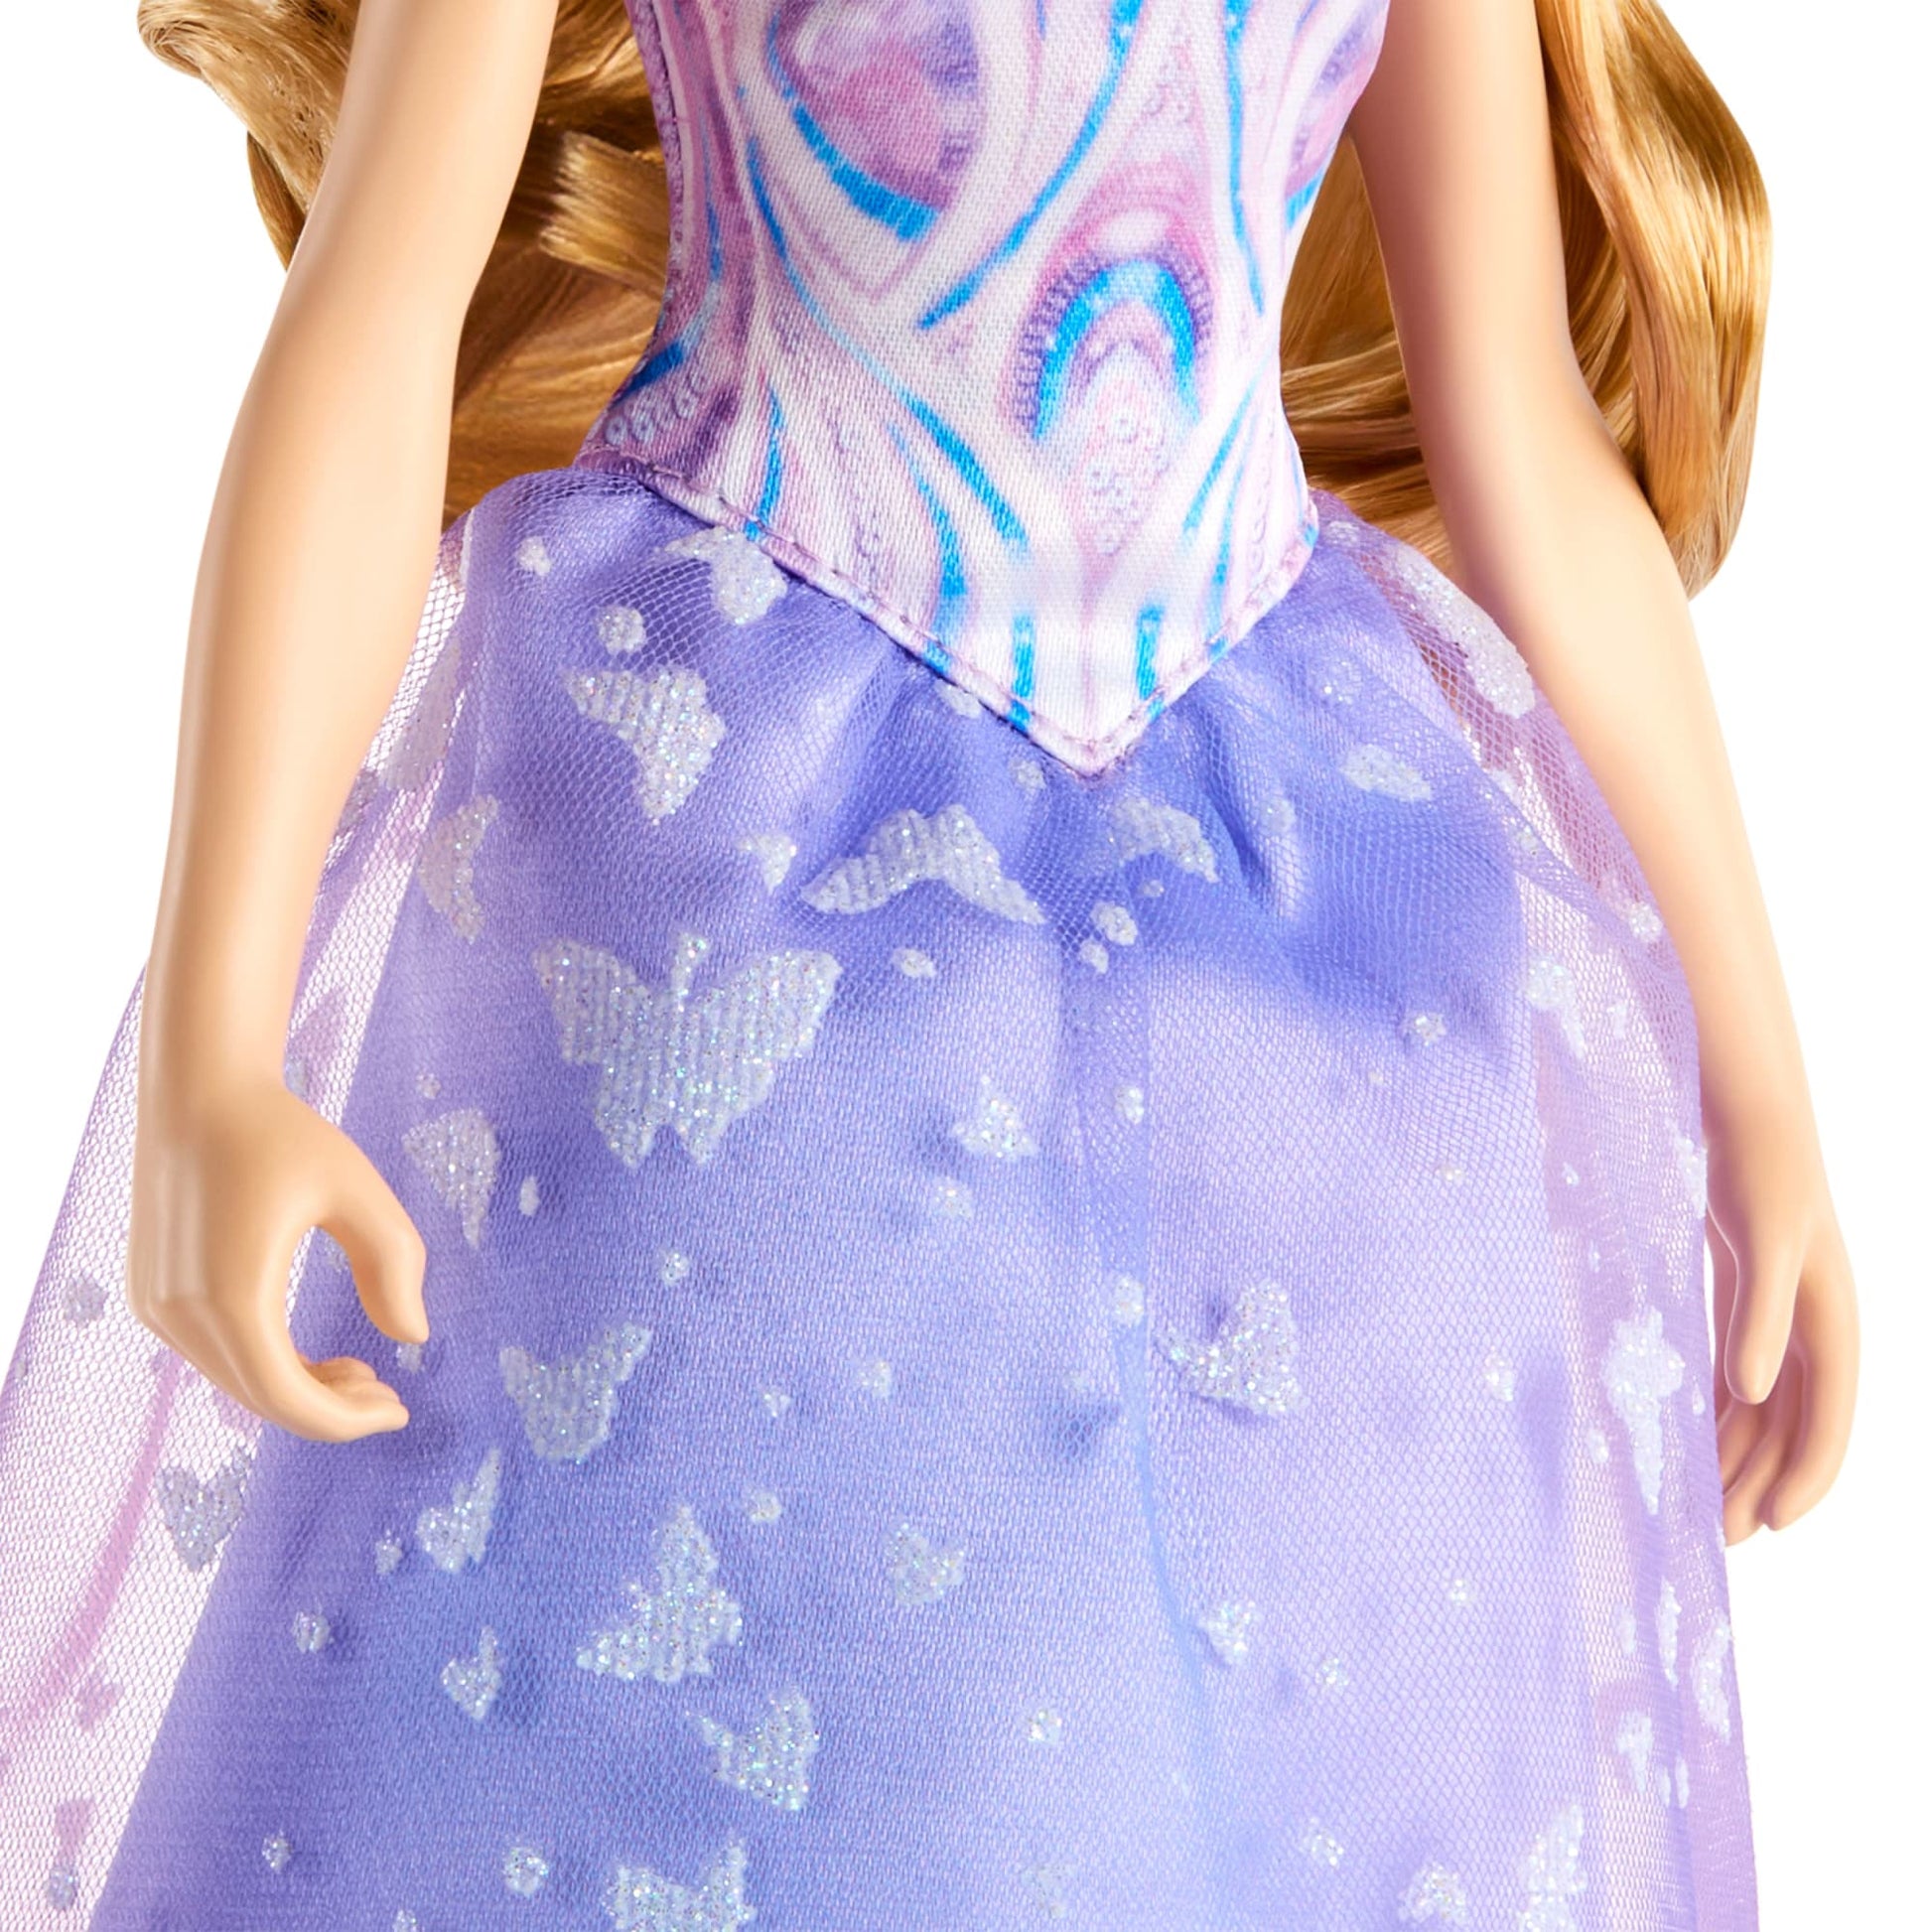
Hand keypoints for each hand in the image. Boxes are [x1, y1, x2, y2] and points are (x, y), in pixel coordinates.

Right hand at [128, 1079, 427, 1440]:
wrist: (200, 1092)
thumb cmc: (284, 1134)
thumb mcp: (359, 1190)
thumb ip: (395, 1262)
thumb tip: (415, 1337)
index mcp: (232, 1295)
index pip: (290, 1398)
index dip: (347, 1421)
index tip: (401, 1410)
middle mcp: (181, 1313)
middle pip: (262, 1400)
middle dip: (330, 1411)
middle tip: (388, 1396)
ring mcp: (158, 1308)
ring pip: (237, 1382)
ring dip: (298, 1389)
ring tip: (361, 1372)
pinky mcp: (152, 1297)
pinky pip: (215, 1356)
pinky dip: (264, 1366)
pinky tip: (312, 1357)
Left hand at [1706, 1111, 1858, 1543]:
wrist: (1743, 1112)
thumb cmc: (1760, 1170)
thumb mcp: (1768, 1243)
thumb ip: (1761, 1316)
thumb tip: (1749, 1392)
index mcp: (1833, 1318)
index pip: (1827, 1416)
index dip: (1807, 1473)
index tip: (1772, 1525)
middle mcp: (1811, 1325)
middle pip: (1790, 1424)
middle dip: (1759, 1481)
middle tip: (1716, 1538)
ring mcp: (1776, 1312)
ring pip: (1760, 1405)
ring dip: (1734, 1455)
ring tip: (1699, 1506)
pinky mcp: (1739, 1295)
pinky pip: (1733, 1370)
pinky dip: (1714, 1409)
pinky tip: (1686, 1440)